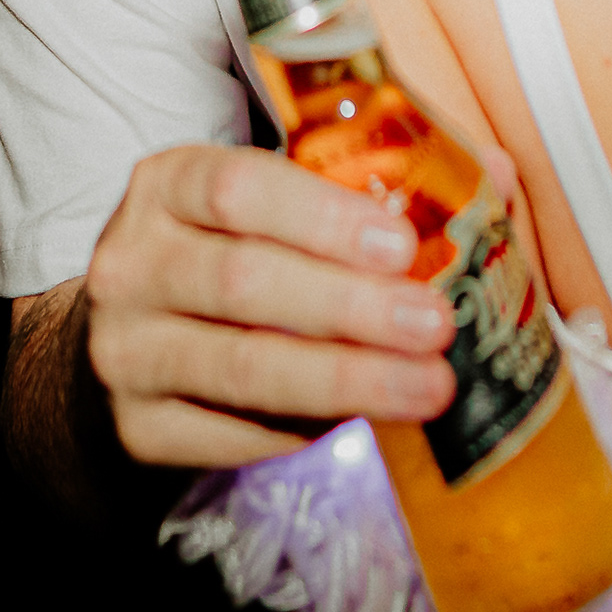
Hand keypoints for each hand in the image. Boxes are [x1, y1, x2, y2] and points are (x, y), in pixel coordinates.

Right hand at [81, 141, 456, 468]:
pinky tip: (366, 422)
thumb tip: (492, 176)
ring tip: (426, 387)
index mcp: (167, 184)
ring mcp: (126, 350)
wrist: (119, 344)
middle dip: (351, 308)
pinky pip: (233, 435)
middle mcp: (130, 262)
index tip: (401, 244)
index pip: (235, 187)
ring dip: (345, 381)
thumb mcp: (273, 203)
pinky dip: (306, 431)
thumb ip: (372, 186)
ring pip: (241, 367)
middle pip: (244, 282)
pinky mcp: (138, 428)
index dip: (322, 216)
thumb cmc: (225, 255)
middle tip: (434, 324)